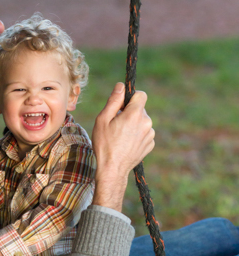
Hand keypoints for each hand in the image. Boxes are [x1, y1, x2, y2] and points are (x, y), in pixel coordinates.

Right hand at [91, 82, 154, 211]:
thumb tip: (120, 86)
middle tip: (116, 125)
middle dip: (130, 113)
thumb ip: (113, 101)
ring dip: (133, 125)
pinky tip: (126, 144)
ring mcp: (150, 134)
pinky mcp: (151, 144)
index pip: (141, 95)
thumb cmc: (104, 144)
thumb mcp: (102, 120)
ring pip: (142, 122)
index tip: (122, 105)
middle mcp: (147, 122)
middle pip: (140, 109)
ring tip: (120, 137)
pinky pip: (145, 133)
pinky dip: (137, 136)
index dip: (131, 97)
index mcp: (134, 114)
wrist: (112, 169)